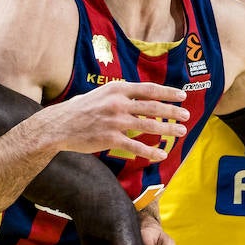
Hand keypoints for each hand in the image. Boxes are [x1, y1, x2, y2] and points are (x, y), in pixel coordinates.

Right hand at [34, 81, 188, 161]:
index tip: (181, 95)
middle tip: (186, 115)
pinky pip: (136, 146)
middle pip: (153, 106)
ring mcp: (115, 121)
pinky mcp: (111, 139)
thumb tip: (136, 97)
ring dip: (167, 129)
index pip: (148, 89)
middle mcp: (118, 103)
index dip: (167, 92)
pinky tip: (161, 155)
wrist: (58, 126)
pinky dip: (151, 152)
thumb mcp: (98, 94)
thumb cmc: (77, 110)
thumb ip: (117, 94)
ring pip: (149, 125)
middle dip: (172, 111)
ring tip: (180, 132)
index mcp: (116, 89)